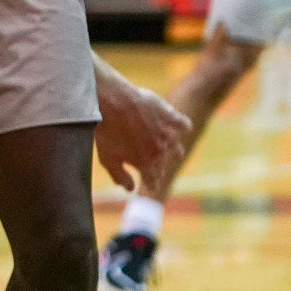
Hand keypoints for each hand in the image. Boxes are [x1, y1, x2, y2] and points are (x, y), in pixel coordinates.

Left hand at [94, 61, 189, 194]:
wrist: (113, 101)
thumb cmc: (107, 130)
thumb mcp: (107, 159)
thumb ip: (120, 177)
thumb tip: (131, 189)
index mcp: (146, 165)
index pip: (153, 181)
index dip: (151, 183)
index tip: (149, 183)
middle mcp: (160, 152)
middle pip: (163, 166)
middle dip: (158, 168)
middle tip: (153, 166)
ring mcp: (167, 134)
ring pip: (177, 149)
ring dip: (175, 151)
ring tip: (176, 151)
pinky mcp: (170, 116)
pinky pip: (184, 125)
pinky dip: (183, 126)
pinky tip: (181, 126)